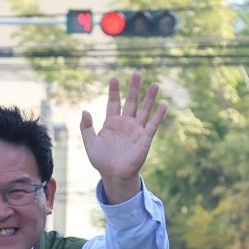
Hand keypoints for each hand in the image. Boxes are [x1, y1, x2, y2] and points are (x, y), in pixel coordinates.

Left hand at [79, 73, 167, 203]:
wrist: (114, 174)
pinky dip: (158, 115)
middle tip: (137, 73)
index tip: (114, 78)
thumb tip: (84, 111)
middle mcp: (125, 123)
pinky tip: (163, 104)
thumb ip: (86, 127)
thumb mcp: (90, 143)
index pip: (113, 102)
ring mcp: (136, 129)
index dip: (114, 91)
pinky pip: (153, 124)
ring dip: (149, 98)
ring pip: (144, 110)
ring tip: (154, 84)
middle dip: (133, 88)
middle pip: (130, 102)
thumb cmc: (101, 160)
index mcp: (111, 123)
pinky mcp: (145, 138)